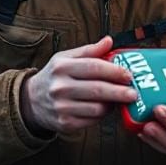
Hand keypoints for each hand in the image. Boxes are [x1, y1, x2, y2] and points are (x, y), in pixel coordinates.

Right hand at [20, 36, 138, 132]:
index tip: (129, 75)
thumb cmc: (54, 76)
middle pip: (98, 90)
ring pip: (97, 108)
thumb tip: (109, 41)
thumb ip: (89, 50)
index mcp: (62, 67)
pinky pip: (92, 120)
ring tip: (119, 99)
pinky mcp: (65, 123)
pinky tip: (105, 108)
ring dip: (112, 105)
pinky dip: (102, 115)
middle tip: (134, 93)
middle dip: (119, 92)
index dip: (114, 71)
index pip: (94, 67)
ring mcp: (62, 107)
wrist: (32, 101)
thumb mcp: (66, 58)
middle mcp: (60, 87)